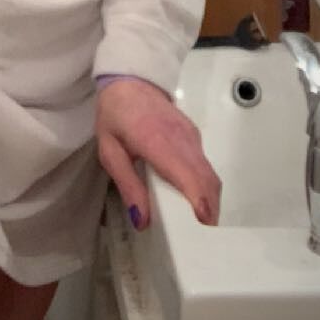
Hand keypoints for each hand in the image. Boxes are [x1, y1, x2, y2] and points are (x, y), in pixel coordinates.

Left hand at [96, 77, 221, 227]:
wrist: (130, 79)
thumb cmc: (116, 116)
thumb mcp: (110, 151)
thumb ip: (127, 185)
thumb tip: (142, 220)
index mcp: (157, 141)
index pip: (187, 174)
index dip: (199, 200)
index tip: (204, 225)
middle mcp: (181, 139)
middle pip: (207, 179)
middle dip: (209, 210)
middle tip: (203, 240)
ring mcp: (192, 136)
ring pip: (210, 173)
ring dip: (210, 200)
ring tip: (200, 227)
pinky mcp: (195, 136)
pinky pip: (206, 165)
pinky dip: (206, 186)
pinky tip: (195, 202)